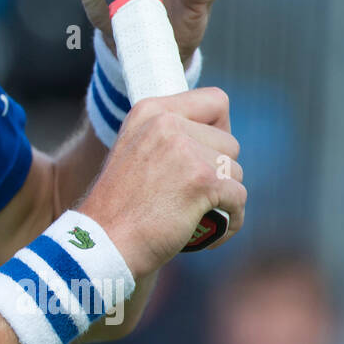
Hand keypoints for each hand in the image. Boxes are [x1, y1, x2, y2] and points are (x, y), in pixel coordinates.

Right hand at [79, 88, 244, 279]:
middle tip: (194, 195)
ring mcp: (185, 150)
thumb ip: (167, 135)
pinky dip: (231, 221)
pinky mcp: (202, 180)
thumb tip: (217, 134)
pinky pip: (239, 198)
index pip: (215, 101)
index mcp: (150, 111)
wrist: (105, 242)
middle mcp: (166, 123)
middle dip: (220, 172)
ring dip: (225, 198)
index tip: (205, 156)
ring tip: (199, 216)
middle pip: (230, 142)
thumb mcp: (134, 151)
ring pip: (236, 172)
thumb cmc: (120, 207)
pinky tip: (210, 233)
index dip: (220, 130)